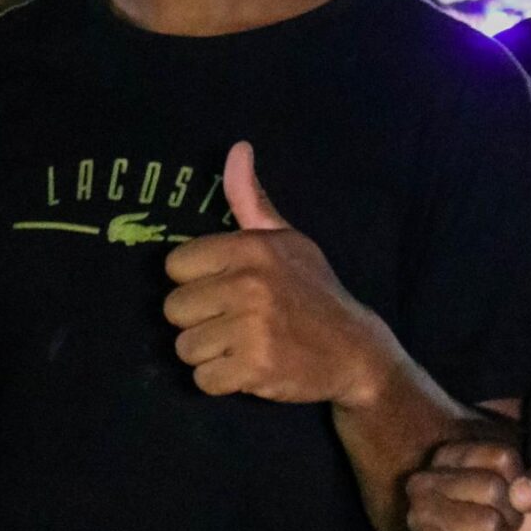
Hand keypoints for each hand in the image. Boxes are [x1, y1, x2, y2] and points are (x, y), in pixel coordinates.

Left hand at [162, 142, 391, 407]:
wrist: (356, 351)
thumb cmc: (314, 293)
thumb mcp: (287, 240)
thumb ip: (251, 201)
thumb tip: (237, 148)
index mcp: (251, 248)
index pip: (175, 265)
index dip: (195, 282)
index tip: (224, 291)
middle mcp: (250, 284)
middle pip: (174, 308)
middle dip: (198, 321)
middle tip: (233, 324)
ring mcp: (253, 327)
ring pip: (185, 347)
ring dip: (208, 354)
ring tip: (241, 347)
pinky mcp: (256, 368)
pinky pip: (204, 380)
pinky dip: (220, 381)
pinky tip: (246, 370)